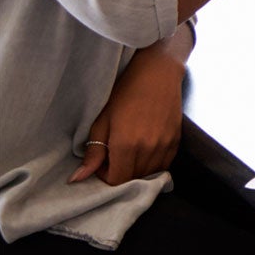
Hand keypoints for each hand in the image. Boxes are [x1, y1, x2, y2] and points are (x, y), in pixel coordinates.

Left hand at [70, 41, 186, 186]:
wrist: (157, 73)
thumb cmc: (124, 93)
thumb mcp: (101, 121)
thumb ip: (93, 153)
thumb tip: (78, 179)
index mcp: (126, 145)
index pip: (116, 180)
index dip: (105, 175)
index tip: (102, 161)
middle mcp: (148, 149)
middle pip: (133, 178)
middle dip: (120, 173)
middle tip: (114, 155)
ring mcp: (164, 145)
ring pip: (149, 173)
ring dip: (137, 169)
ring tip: (129, 152)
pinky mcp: (176, 140)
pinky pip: (164, 164)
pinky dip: (153, 164)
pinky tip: (145, 149)